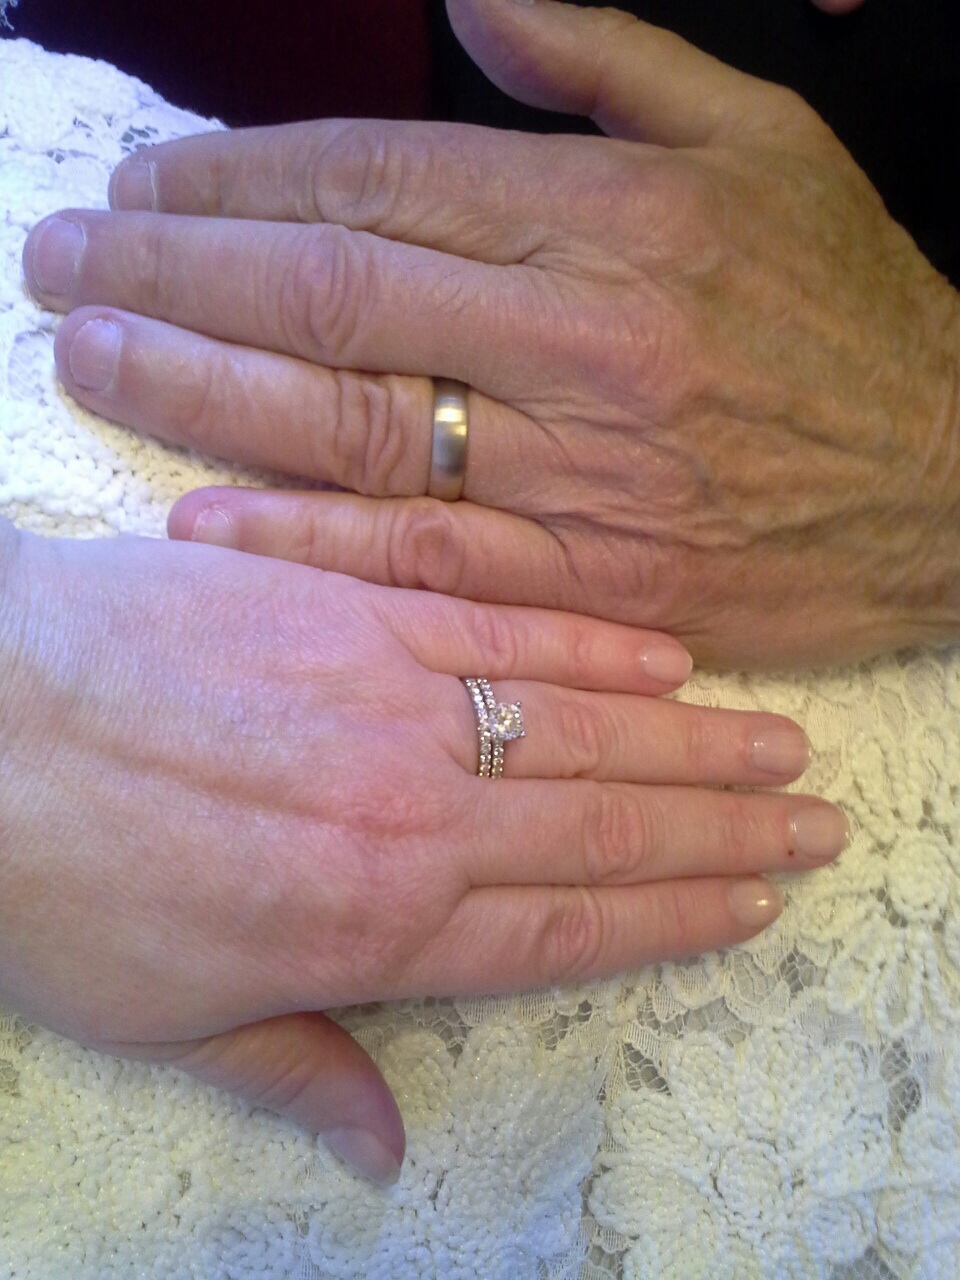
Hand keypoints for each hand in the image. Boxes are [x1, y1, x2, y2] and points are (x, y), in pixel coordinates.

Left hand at [0, 516, 847, 1179]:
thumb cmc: (50, 875)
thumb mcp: (162, 1018)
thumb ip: (298, 1067)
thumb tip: (383, 1147)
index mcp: (373, 926)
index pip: (569, 923)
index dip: (675, 914)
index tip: (754, 905)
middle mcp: (413, 814)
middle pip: (607, 826)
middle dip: (725, 832)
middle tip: (813, 826)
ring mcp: (392, 701)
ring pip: (582, 729)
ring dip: (692, 744)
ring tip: (779, 750)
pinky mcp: (356, 611)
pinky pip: (503, 629)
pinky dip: (592, 647)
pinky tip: (665, 661)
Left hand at [24, 1, 954, 666]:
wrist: (941, 484)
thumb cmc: (847, 312)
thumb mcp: (763, 140)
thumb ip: (608, 61)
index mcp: (615, 218)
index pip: (378, 183)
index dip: (238, 178)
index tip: (146, 182)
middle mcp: (583, 340)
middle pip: (333, 297)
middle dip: (176, 271)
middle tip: (64, 264)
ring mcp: (580, 472)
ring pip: (354, 425)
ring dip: (202, 390)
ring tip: (93, 359)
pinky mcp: (586, 580)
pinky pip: (424, 562)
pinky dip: (309, 541)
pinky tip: (203, 520)